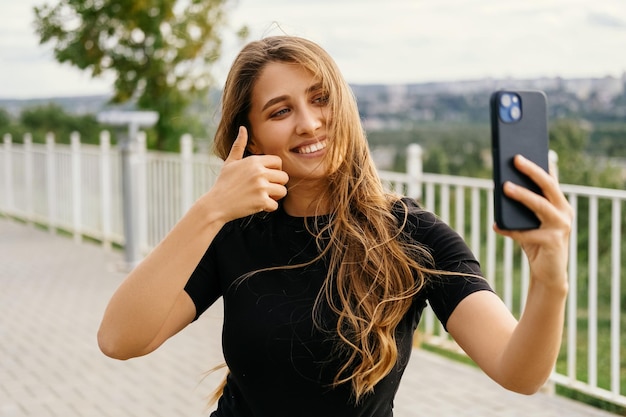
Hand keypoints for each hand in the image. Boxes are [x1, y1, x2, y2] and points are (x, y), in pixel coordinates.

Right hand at [204, 126, 288, 221]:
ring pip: (283, 191)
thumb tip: (243, 128)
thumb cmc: (223, 183)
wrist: (216, 204)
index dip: (276, 170)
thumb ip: (239, 145)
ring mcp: (261, 187)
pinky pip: (276, 205)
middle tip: (267, 188)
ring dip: (275, 196)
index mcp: (254, 161)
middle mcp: (259, 172)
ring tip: (264, 196)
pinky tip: (259, 205)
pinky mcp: (261, 201)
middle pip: (284, 177)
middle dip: (278, 184)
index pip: (278, 161)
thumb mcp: (230, 162)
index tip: (267, 176)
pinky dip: (269, 207)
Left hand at [494, 155, 572, 290]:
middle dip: (531, 170)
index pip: (550, 179)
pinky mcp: (553, 242)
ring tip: (504, 186)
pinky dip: (510, 230)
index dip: (540, 164)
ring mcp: (561, 227)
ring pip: (539, 205)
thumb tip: (504, 184)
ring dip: (522, 195)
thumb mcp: (529, 221)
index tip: (526, 150)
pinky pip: (527, 233)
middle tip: (515, 158)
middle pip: (547, 186)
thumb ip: (522, 205)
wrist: (549, 273)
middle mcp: (565, 212)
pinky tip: (496, 226)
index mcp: (560, 203)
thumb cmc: (536, 243)